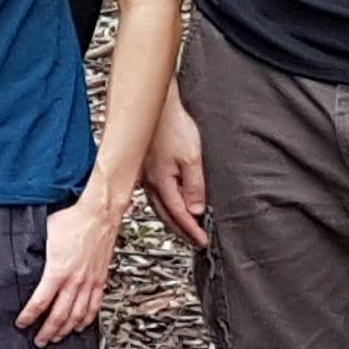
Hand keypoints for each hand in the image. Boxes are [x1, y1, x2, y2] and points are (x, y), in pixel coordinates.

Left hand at [16, 190, 120, 347]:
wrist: (99, 214)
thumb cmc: (71, 220)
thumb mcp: (44, 234)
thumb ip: (33, 250)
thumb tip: (18, 257)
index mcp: (58, 271)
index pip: (40, 302)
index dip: (29, 316)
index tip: (21, 323)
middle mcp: (75, 281)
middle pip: (59, 315)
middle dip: (48, 331)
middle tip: (39, 341)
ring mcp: (90, 282)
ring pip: (78, 315)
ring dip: (66, 330)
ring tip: (56, 338)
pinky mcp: (100, 280)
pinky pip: (94, 306)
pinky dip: (87, 319)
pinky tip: (80, 326)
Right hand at [143, 99, 209, 250]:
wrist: (156, 107)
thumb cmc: (172, 126)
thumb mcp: (192, 158)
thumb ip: (195, 186)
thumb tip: (196, 209)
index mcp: (162, 183)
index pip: (179, 214)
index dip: (192, 230)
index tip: (202, 241)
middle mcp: (151, 182)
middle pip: (166, 215)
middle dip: (181, 230)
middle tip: (194, 240)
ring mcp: (146, 175)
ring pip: (159, 206)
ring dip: (172, 219)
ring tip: (184, 227)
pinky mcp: (145, 167)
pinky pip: (155, 194)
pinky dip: (165, 205)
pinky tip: (169, 202)